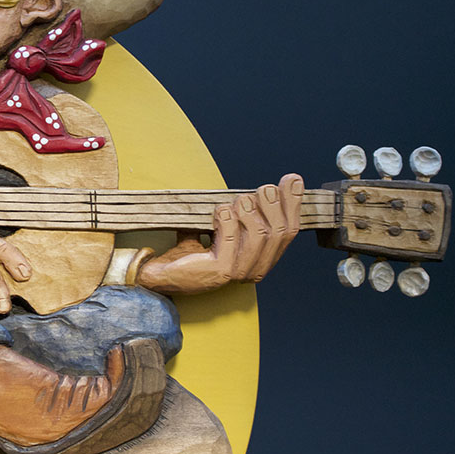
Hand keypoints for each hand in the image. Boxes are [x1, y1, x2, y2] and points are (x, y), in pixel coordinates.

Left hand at [136, 174, 302, 294]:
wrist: (162, 273)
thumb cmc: (190, 252)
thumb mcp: (220, 229)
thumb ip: (241, 212)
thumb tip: (264, 188)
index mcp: (260, 259)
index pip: (288, 231)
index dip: (292, 204)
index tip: (292, 180)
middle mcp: (254, 269)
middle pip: (280, 231)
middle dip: (273, 204)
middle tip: (257, 191)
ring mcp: (239, 272)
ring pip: (260, 233)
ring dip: (248, 211)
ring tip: (233, 204)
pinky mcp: (221, 271)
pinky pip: (232, 238)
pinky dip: (227, 219)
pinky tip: (218, 212)